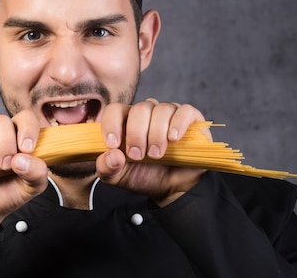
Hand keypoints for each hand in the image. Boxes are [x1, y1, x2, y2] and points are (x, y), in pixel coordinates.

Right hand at [0, 110, 47, 239]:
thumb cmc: (6, 194)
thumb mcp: (29, 188)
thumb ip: (36, 173)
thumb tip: (22, 159)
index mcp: (18, 136)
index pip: (25, 118)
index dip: (28, 128)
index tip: (26, 149)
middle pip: (1, 120)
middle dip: (4, 144)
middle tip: (4, 166)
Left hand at [95, 99, 209, 206]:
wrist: (173, 188)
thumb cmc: (144, 176)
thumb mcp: (118, 177)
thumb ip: (106, 168)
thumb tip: (111, 155)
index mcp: (126, 121)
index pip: (115, 110)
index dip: (112, 124)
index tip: (113, 144)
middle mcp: (147, 113)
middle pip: (139, 109)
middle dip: (136, 134)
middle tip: (138, 155)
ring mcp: (168, 113)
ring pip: (161, 110)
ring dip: (157, 133)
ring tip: (156, 154)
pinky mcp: (190, 118)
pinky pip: (184, 111)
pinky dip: (178, 124)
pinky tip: (174, 138)